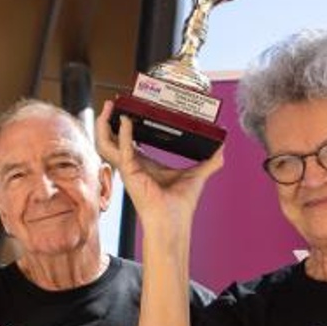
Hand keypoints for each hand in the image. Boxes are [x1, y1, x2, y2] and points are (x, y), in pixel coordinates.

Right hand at [94, 100, 223, 230]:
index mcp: (143, 165)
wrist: (174, 222)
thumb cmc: (180, 205)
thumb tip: (222, 149)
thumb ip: (210, 162)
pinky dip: (124, 134)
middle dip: (107, 121)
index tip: (129, 110)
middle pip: (110, 140)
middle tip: (113, 103)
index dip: (125, 126)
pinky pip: (123, 149)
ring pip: (106, 144)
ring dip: (104, 125)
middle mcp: (132, 166)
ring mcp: (128, 169)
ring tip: (110, 107)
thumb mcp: (197, 175)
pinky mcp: (130, 173)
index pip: (127, 142)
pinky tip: (126, 121)